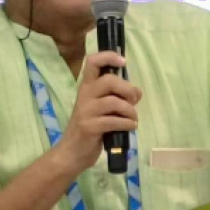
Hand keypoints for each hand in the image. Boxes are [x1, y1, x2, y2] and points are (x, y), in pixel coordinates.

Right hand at [55, 51, 141, 175]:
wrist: (72, 153)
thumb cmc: (90, 127)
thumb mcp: (99, 108)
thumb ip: (115, 97)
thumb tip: (137, 92)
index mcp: (87, 87)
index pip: (92, 62)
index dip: (108, 57)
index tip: (122, 61)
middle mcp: (84, 95)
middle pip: (109, 80)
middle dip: (128, 90)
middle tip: (133, 101)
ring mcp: (86, 111)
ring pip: (115, 102)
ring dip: (130, 111)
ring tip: (132, 119)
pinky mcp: (90, 127)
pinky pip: (115, 121)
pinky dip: (128, 124)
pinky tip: (130, 128)